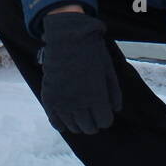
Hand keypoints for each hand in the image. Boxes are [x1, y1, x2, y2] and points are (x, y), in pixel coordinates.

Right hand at [39, 12, 121, 134]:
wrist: (67, 37)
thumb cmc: (92, 51)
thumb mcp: (109, 70)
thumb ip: (114, 92)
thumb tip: (116, 110)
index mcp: (97, 96)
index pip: (104, 122)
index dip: (106, 118)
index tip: (104, 111)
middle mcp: (79, 103)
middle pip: (89, 128)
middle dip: (93, 123)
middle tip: (92, 114)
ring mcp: (62, 102)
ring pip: (73, 127)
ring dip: (78, 124)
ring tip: (79, 114)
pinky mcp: (49, 98)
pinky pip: (55, 121)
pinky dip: (61, 124)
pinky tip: (65, 122)